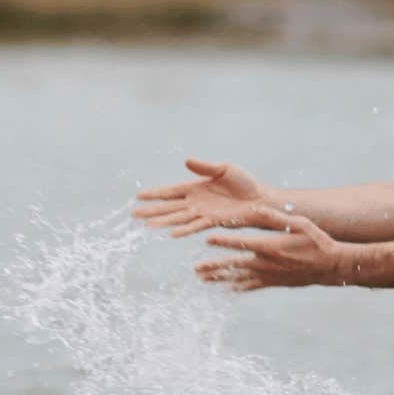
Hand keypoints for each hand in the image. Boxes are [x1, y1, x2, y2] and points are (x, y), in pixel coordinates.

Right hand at [133, 158, 269, 236]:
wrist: (260, 199)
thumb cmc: (244, 183)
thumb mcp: (223, 169)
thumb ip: (204, 167)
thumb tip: (186, 161)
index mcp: (196, 187)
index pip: (170, 191)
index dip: (155, 194)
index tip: (138, 196)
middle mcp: (196, 202)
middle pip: (169, 207)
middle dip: (151, 210)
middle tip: (133, 214)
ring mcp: (203, 213)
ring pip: (178, 218)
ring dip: (162, 222)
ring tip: (146, 227)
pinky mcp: (214, 221)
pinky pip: (195, 226)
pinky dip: (184, 229)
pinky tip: (171, 233)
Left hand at [195, 206, 347, 290]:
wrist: (330, 266)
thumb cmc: (316, 240)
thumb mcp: (299, 223)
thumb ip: (275, 216)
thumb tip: (254, 207)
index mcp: (269, 246)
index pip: (240, 243)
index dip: (222, 241)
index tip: (207, 239)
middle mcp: (266, 263)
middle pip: (233, 265)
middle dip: (213, 266)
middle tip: (196, 269)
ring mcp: (269, 275)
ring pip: (239, 278)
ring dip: (220, 279)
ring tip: (204, 280)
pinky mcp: (274, 283)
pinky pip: (252, 287)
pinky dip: (239, 288)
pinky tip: (228, 290)